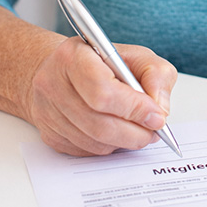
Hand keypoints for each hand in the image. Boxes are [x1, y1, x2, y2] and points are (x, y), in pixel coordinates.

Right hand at [26, 37, 177, 155]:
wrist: (61, 70)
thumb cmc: (101, 61)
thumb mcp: (136, 55)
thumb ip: (156, 75)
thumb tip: (160, 110)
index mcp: (73, 57)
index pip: (103, 91)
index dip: (134, 108)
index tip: (156, 116)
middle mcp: (53, 84)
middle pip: (99, 123)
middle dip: (135, 133)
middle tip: (154, 131)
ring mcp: (47, 112)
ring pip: (94, 142)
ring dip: (124, 142)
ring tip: (139, 131)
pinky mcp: (49, 135)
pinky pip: (86, 152)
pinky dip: (109, 146)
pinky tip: (117, 132)